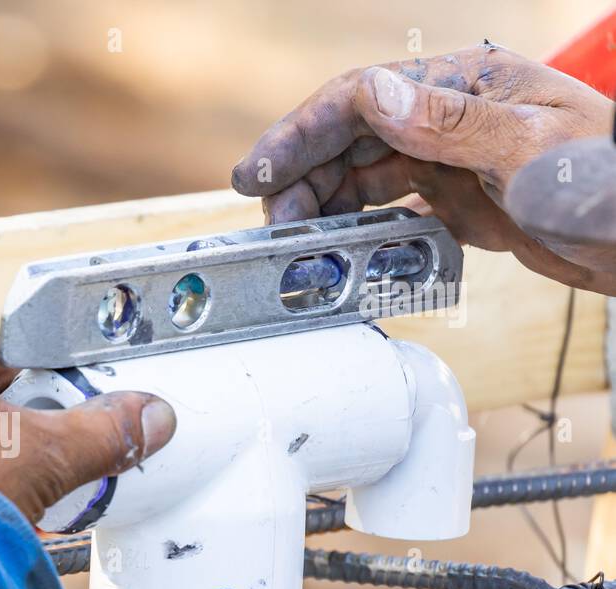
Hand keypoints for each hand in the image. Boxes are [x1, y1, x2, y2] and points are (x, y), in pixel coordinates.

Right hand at [231, 43, 615, 293]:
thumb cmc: (610, 184)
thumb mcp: (533, 149)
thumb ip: (451, 124)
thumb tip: (374, 94)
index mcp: (465, 86)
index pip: (360, 98)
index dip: (301, 132)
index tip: (259, 172)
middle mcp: (448, 118)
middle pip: (348, 138)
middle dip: (300, 177)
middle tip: (273, 224)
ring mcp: (449, 161)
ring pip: (359, 176)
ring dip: (320, 207)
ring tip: (297, 243)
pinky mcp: (454, 203)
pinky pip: (386, 211)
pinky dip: (354, 230)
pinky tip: (338, 249)